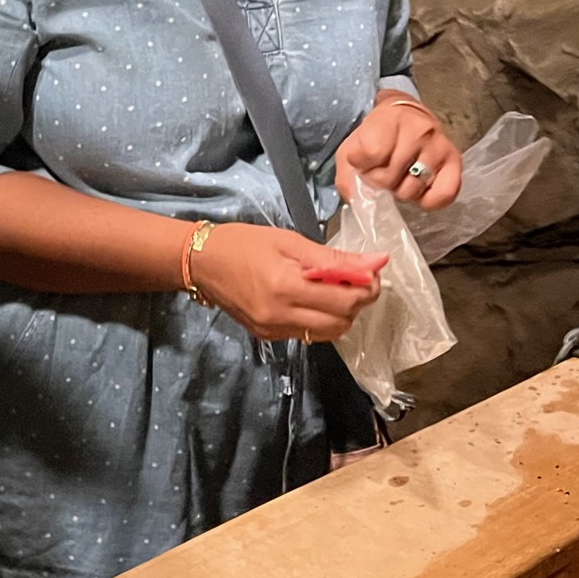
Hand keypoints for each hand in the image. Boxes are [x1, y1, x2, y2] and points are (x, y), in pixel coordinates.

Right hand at [190, 222, 383, 342]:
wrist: (201, 262)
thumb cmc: (243, 243)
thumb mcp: (289, 241)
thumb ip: (333, 257)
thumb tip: (376, 262)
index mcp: (286, 287)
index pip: (345, 300)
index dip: (367, 288)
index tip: (371, 272)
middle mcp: (280, 315)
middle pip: (341, 322)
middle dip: (356, 302)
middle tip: (354, 279)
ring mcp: (273, 330)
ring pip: (328, 333)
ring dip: (340, 313)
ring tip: (333, 289)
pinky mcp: (268, 336)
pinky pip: (308, 334)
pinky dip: (319, 318)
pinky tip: (312, 299)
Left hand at [336, 98, 461, 210]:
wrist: (405, 115)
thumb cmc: (377, 135)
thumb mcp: (352, 147)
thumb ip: (347, 175)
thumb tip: (357, 198)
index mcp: (389, 119)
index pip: (370, 153)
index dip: (361, 165)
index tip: (363, 160)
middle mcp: (418, 130)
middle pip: (388, 178)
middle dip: (379, 181)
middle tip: (383, 171)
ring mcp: (438, 146)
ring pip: (410, 190)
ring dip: (400, 191)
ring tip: (400, 177)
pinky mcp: (454, 161)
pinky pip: (444, 195)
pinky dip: (428, 201)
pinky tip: (419, 190)